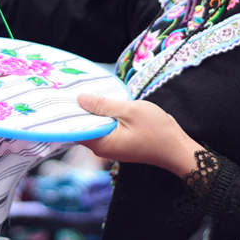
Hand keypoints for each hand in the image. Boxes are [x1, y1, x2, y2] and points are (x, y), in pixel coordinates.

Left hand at [77, 94, 202, 176]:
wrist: (177, 149)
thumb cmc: (156, 130)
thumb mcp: (130, 111)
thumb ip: (104, 105)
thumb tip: (80, 99)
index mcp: (102, 144)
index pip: (74, 130)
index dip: (68, 113)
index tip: (61, 97)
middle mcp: (103, 149)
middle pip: (83, 129)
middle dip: (78, 111)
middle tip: (71, 89)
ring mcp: (111, 148)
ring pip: (94, 128)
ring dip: (91, 113)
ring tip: (85, 93)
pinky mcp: (119, 145)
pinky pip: (104, 130)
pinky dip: (102, 118)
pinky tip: (103, 104)